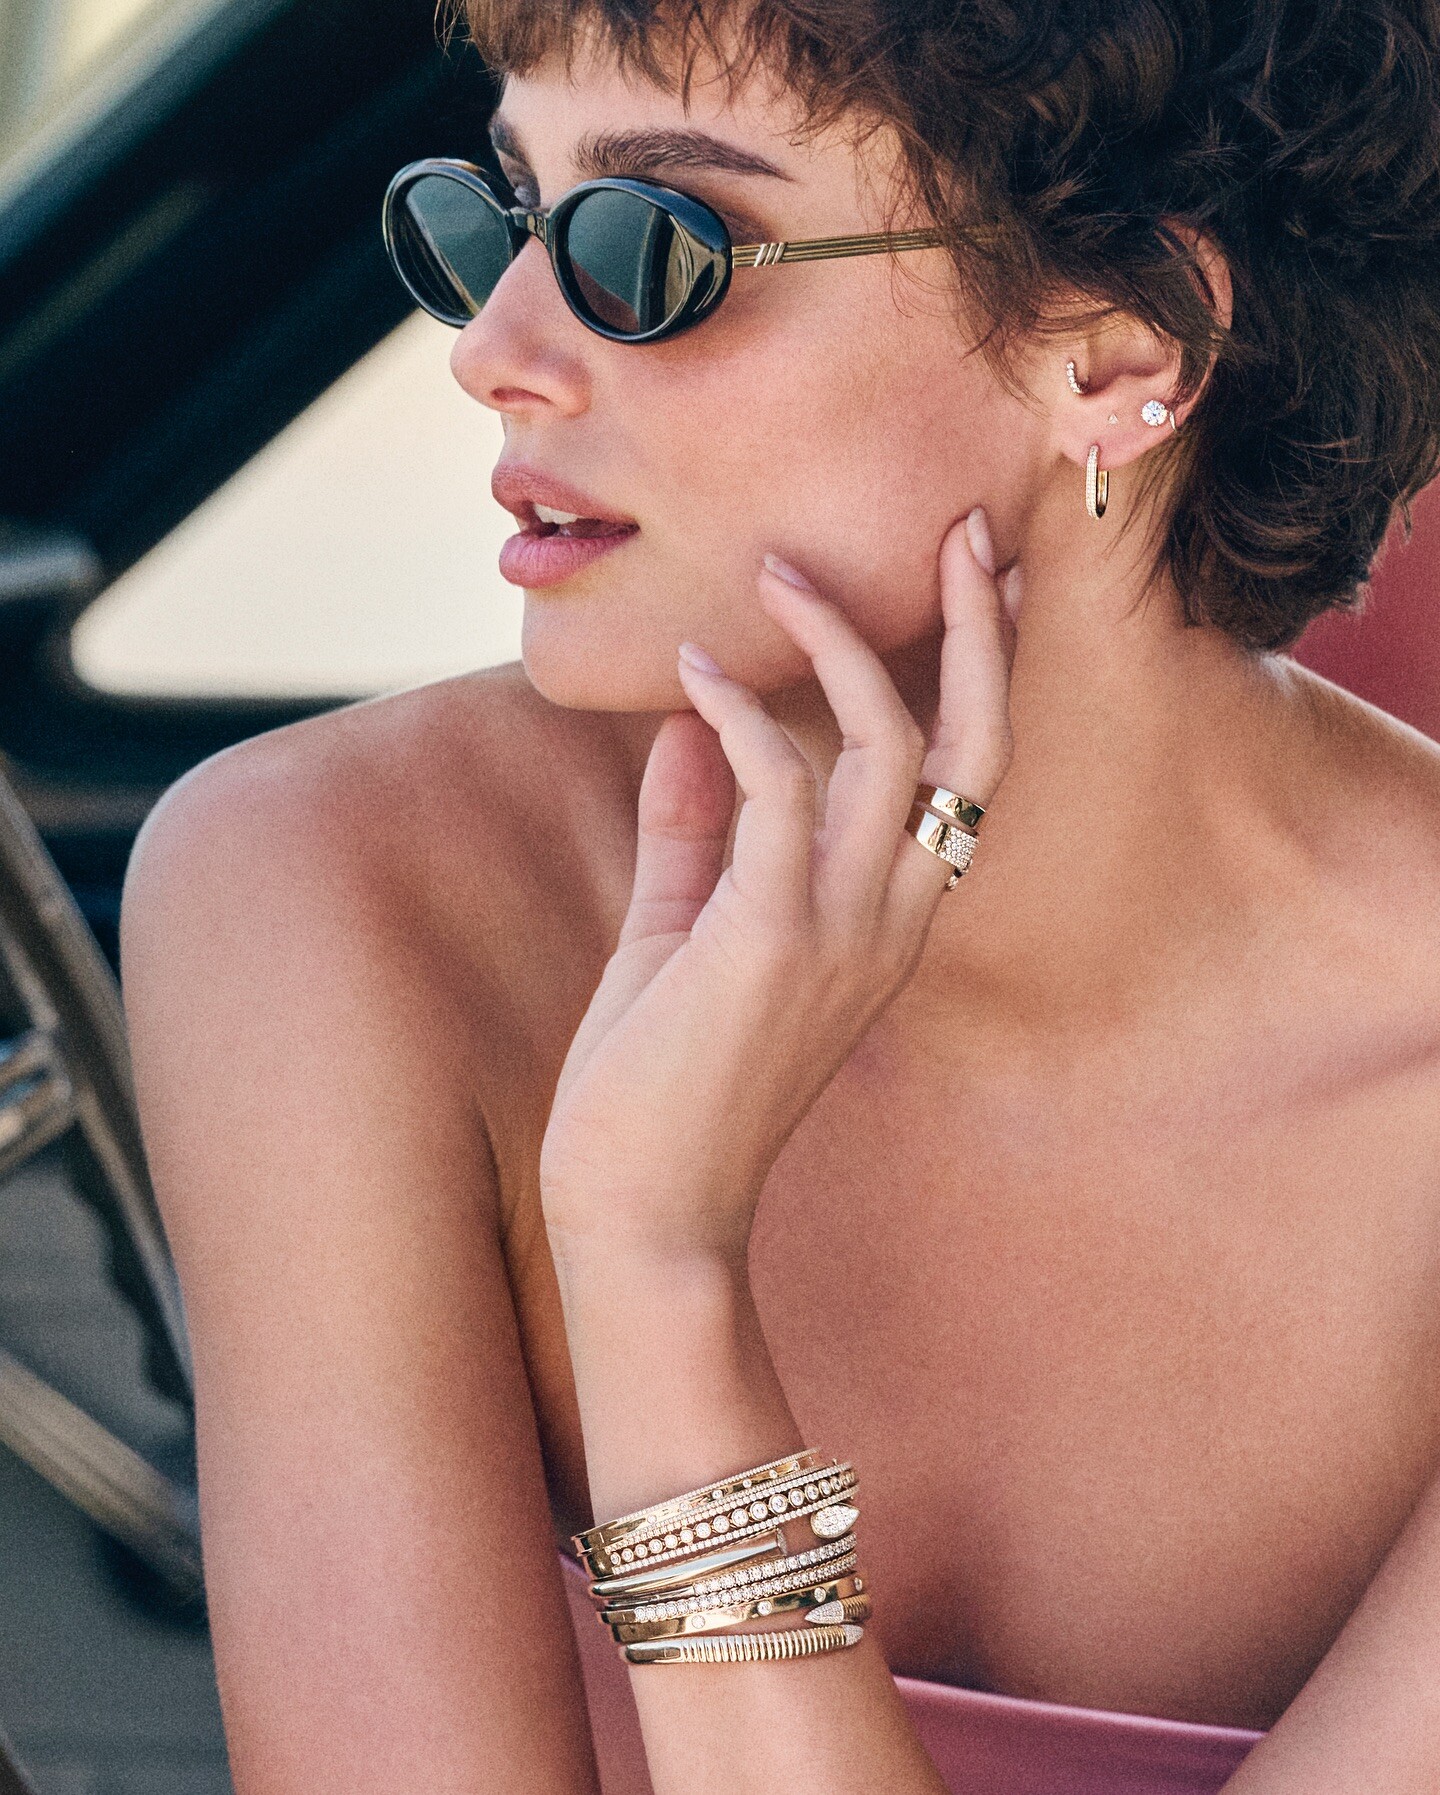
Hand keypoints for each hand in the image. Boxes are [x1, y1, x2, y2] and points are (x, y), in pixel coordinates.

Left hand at [539, 511, 1016, 1272]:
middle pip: (970, 743)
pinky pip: (778, 788)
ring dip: (840, 643)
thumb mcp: (683, 932)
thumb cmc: (661, 1082)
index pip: (964, 774)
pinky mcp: (771, 939)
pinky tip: (697, 674)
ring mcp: (841, 929)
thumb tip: (692, 725)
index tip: (975, 579)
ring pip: (889, 746)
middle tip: (964, 531)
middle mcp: (889, 918)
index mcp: (884, 918)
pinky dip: (739, 714)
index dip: (981, 671)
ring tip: (778, 573)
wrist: (644, 1213)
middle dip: (976, 630)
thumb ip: (697, 829)